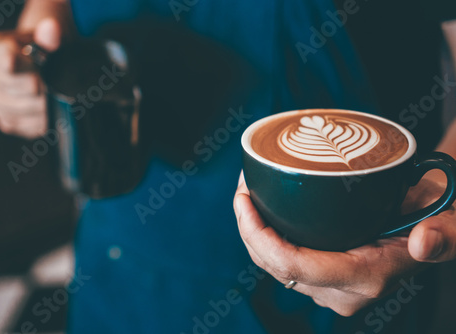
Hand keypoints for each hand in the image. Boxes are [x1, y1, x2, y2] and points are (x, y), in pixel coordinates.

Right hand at [0, 18, 61, 138]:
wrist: (40, 68)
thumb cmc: (43, 50)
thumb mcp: (47, 37)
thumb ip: (50, 35)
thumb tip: (52, 30)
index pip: (9, 63)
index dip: (30, 69)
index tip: (42, 72)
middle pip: (20, 88)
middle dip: (44, 87)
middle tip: (56, 85)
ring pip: (24, 110)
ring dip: (46, 105)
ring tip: (56, 96)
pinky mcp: (6, 122)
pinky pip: (27, 127)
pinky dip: (44, 121)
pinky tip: (51, 111)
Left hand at [234, 172, 455, 315]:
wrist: (432, 232)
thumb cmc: (436, 222)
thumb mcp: (449, 223)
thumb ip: (445, 235)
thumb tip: (422, 242)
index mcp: (364, 278)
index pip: (294, 265)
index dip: (259, 235)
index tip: (243, 199)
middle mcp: (341, 292)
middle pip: (274, 265)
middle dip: (247, 228)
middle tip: (243, 186)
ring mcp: (328, 290)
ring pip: (272, 266)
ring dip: (252, 232)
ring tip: (246, 193)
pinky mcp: (322, 280)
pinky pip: (281, 263)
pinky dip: (264, 238)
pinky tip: (260, 212)